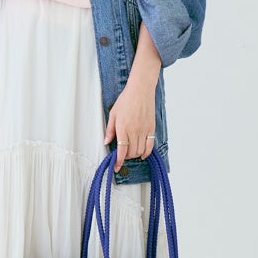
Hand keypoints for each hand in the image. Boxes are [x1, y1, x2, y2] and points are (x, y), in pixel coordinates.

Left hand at [104, 22, 161, 171]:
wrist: (140, 90)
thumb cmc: (126, 100)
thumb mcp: (113, 114)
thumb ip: (110, 130)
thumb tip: (106, 142)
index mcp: (123, 128)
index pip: (122, 151)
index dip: (119, 161)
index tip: (116, 167)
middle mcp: (134, 131)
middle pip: (131, 152)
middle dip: (126, 157)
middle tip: (122, 155)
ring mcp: (144, 130)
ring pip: (140, 151)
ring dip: (134, 155)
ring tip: (130, 152)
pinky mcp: (151, 129)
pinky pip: (150, 146)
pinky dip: (146, 152)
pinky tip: (142, 154)